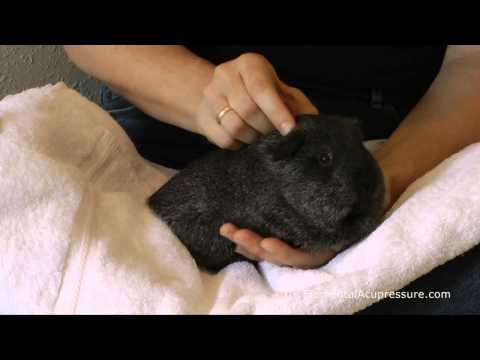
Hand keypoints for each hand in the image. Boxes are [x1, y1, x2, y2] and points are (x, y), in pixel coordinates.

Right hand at [195, 53, 317, 148]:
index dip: (277, 112)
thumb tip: (313, 125)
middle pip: (247, 110)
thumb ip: (298, 106)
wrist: (223, 96)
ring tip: (260, 137)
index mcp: (249, 64)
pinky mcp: (202, 116)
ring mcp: (210, 96)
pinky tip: (245, 140)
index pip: (262, 89)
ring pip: (234, 127)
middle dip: (266, 128)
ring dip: (253, 139)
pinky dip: (239, 145)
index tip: (290, 130)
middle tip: (275, 136)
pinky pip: (223, 139)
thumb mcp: (282, 92)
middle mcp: (225, 74)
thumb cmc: (261, 94)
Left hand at [218, 155, 393, 268]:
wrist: (365, 182)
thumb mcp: (361, 185)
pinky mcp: (292, 232)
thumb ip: (347, 188)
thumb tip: (330, 169)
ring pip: (273, 252)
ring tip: (228, 230)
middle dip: (256, 246)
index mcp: (332, 241)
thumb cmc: (364, 183)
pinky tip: (235, 235)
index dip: (285, 252)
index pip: (306, 257)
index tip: (267, 242)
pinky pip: (270, 243)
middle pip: (283, 256)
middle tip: (235, 233)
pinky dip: (252, 242)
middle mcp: (316, 246)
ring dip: (248, 243)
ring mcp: (302, 240)